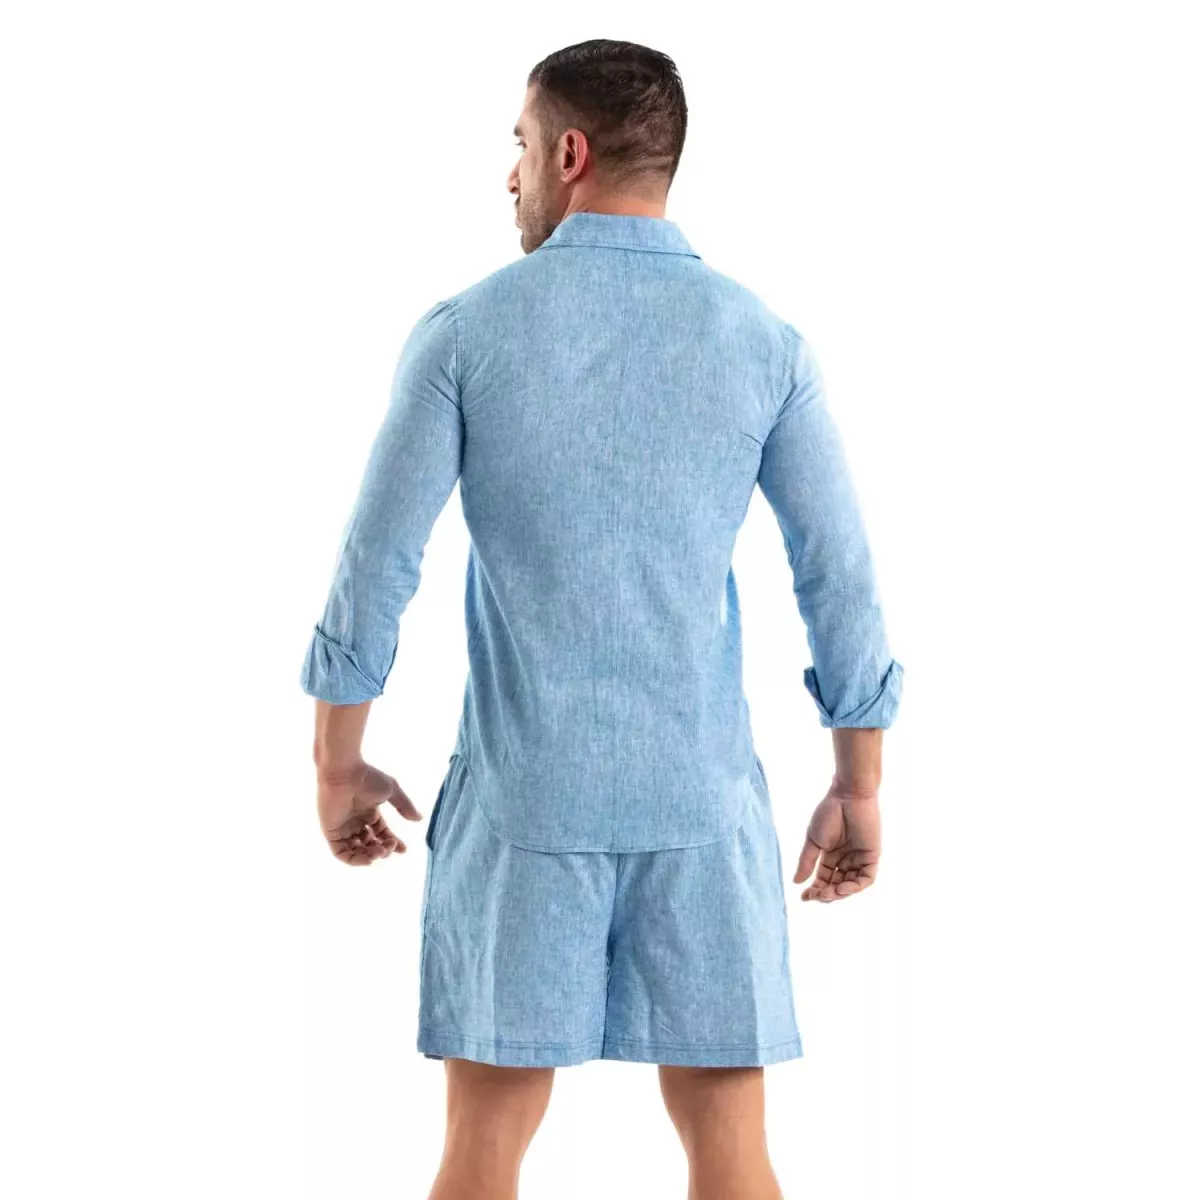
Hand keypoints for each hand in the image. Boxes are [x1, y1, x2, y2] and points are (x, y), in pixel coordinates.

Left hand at [315, 759, 422, 865]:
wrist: (344, 773)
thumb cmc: (367, 778)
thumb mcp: (391, 791)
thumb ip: (404, 806)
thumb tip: (419, 819)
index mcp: (368, 812)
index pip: (380, 833)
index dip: (391, 843)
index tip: (403, 850)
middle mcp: (355, 822)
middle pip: (369, 844)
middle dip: (382, 849)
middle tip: (389, 847)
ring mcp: (342, 827)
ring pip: (356, 851)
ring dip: (370, 855)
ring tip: (380, 852)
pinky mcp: (331, 832)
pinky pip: (340, 853)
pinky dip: (354, 860)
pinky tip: (368, 859)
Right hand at [794, 778, 880, 901]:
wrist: (847, 796)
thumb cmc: (829, 813)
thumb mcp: (814, 840)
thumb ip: (807, 861)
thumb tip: (796, 882)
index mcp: (831, 855)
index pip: (824, 878)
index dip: (815, 889)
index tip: (804, 897)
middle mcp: (846, 859)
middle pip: (837, 884)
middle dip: (826, 893)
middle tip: (816, 896)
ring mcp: (859, 858)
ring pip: (851, 884)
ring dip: (840, 893)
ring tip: (828, 894)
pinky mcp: (871, 856)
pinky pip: (866, 878)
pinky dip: (855, 886)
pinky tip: (842, 888)